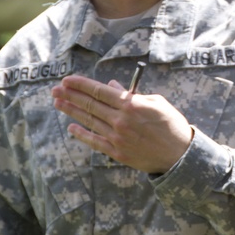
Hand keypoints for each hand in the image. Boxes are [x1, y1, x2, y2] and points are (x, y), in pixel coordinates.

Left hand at [51, 74, 193, 173]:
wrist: (179, 154)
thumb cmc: (171, 124)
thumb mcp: (155, 102)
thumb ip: (132, 95)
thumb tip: (112, 87)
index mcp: (131, 104)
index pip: (100, 91)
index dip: (81, 85)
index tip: (67, 80)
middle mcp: (121, 120)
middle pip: (90, 105)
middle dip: (70, 95)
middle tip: (56, 89)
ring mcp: (117, 137)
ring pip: (89, 121)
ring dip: (72, 111)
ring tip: (58, 103)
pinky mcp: (117, 152)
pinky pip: (95, 141)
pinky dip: (82, 134)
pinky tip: (72, 127)